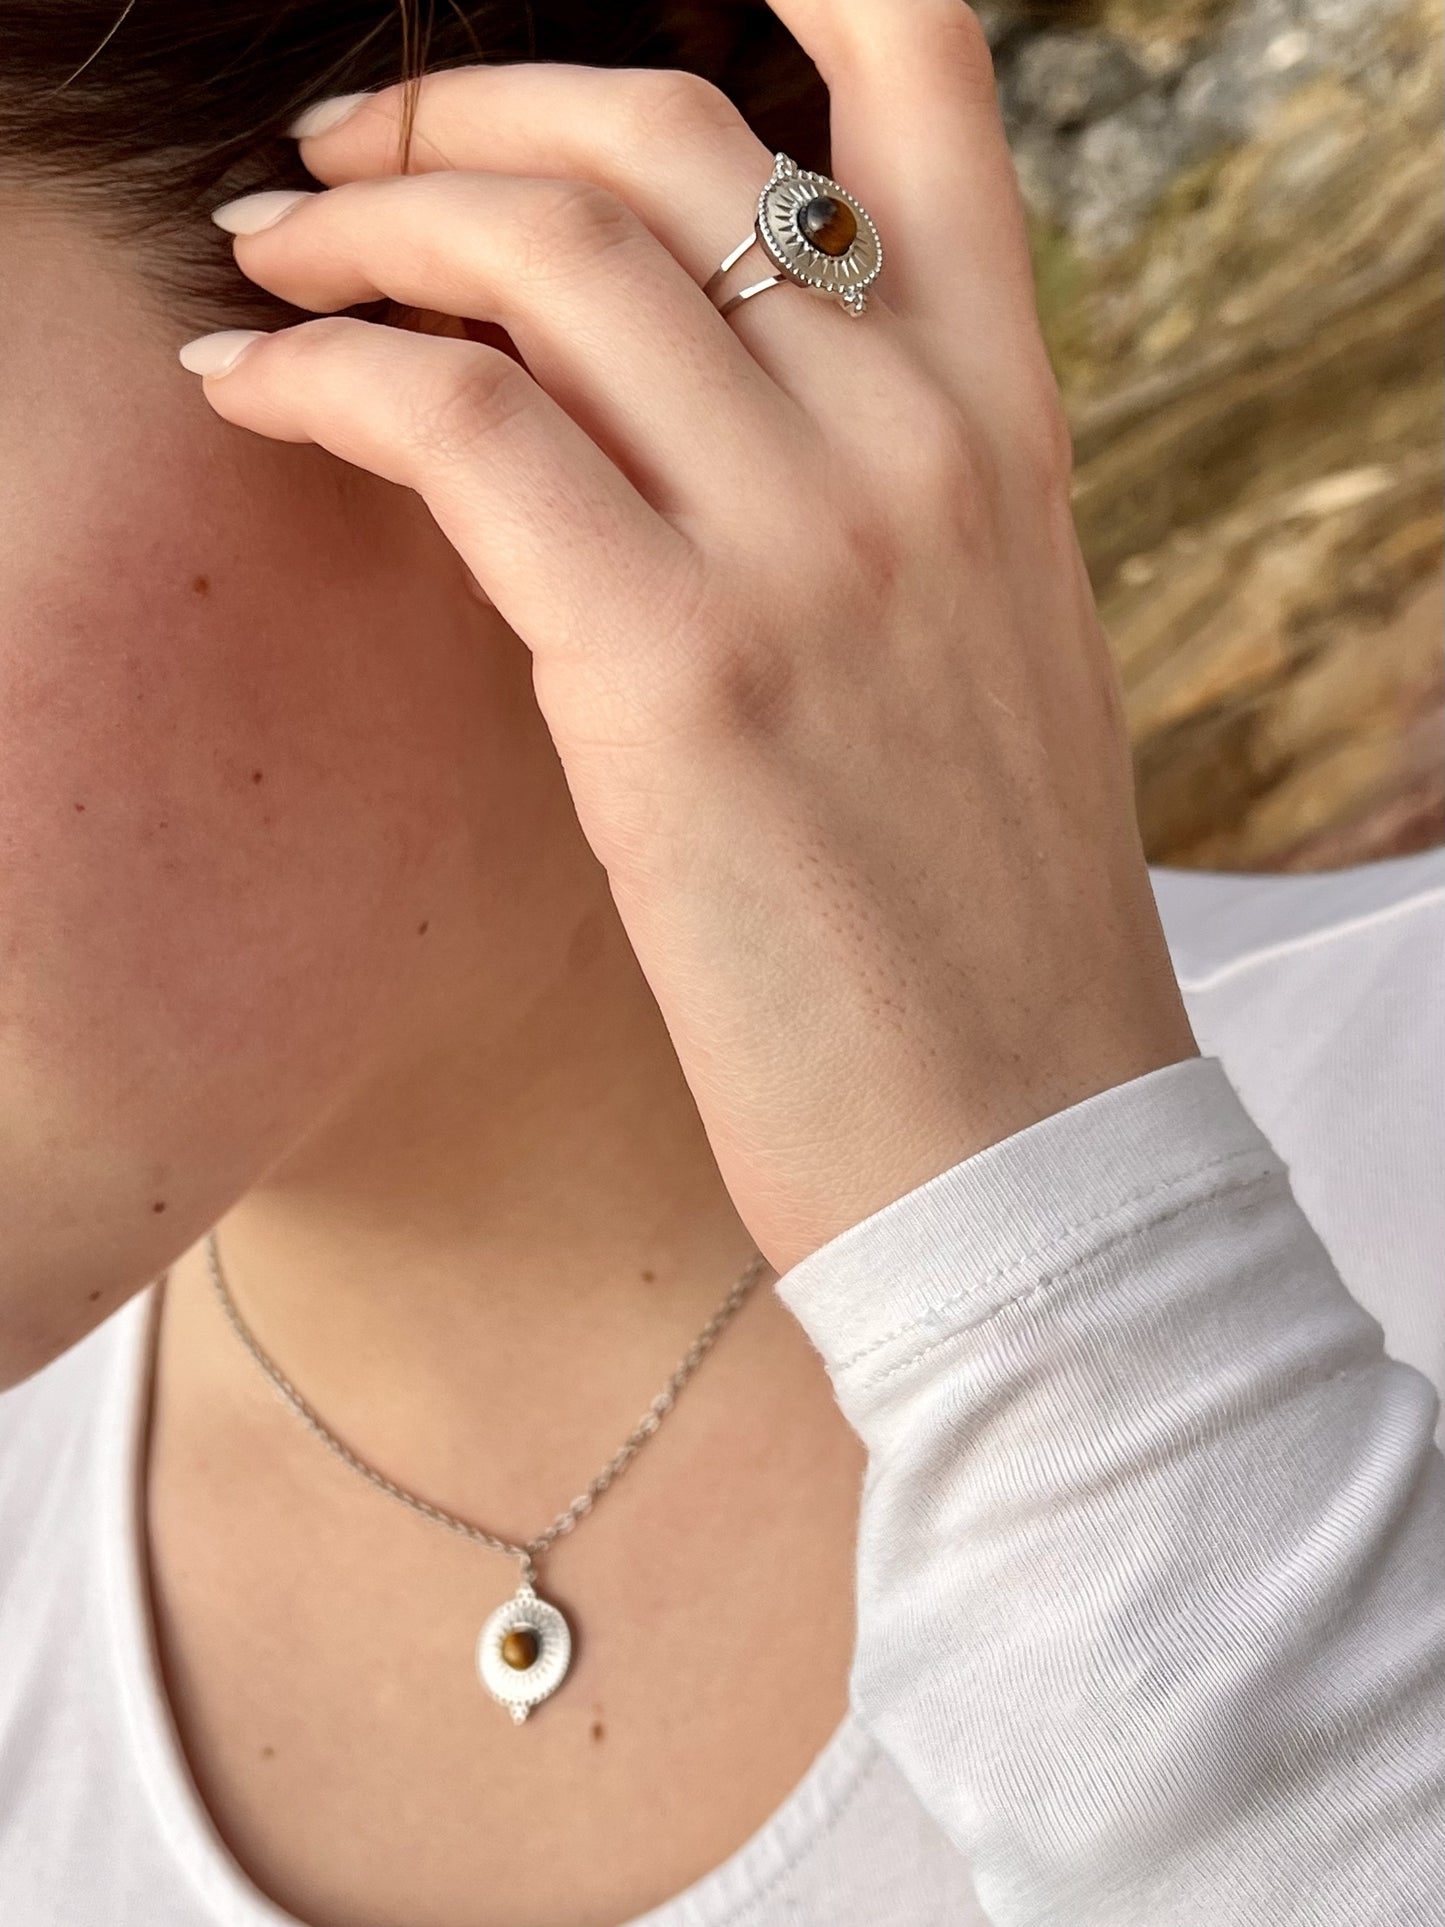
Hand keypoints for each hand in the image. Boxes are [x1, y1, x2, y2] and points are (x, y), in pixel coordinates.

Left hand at [180, 0, 1196, 1274]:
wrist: (1022, 1132)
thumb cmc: (980, 918)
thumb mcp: (969, 653)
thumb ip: (867, 495)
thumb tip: (675, 408)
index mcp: (1006, 423)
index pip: (924, 74)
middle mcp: (918, 441)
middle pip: (658, 133)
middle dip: (464, 108)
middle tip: (348, 164)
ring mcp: (807, 544)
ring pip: (542, 252)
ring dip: (364, 217)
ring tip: (270, 260)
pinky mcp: (677, 668)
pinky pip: (457, 423)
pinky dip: (322, 373)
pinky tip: (252, 390)